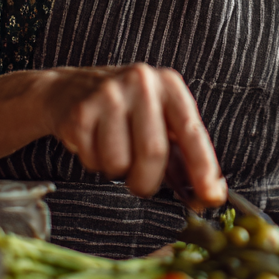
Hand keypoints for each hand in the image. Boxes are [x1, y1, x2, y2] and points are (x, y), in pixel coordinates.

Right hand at [42, 64, 225, 205]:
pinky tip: (94, 143)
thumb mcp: (159, 119)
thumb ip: (184, 155)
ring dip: (118, 171)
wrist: (68, 90)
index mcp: (169, 85)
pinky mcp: (81, 111)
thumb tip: (210, 194)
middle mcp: (142, 82)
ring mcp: (109, 94)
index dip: (204, 168)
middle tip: (141, 184)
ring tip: (114, 150)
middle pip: (153, 152)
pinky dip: (95, 164)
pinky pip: (94, 160)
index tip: (210, 196)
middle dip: (148, 181)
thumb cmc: (124, 110)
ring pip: (120, 162)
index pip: (192, 132)